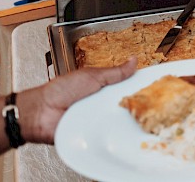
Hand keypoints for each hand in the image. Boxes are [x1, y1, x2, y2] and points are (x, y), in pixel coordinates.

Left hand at [18, 58, 136, 143]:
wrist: (41, 113)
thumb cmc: (60, 91)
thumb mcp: (92, 76)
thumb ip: (114, 72)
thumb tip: (133, 61)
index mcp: (102, 87)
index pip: (125, 86)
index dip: (138, 86)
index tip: (153, 86)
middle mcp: (101, 103)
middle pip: (126, 103)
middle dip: (135, 103)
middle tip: (147, 102)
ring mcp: (98, 119)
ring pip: (119, 119)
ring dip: (124, 118)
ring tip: (136, 115)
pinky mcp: (94, 133)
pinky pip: (109, 132)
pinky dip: (114, 131)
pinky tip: (122, 128)